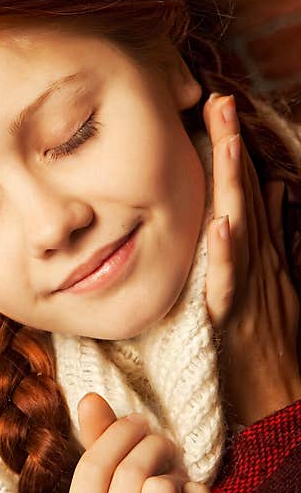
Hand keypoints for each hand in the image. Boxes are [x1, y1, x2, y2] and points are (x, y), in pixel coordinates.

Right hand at [63, 393, 239, 492]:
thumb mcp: (114, 487)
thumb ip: (98, 443)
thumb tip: (89, 399)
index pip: (90, 470)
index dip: (116, 435)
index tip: (136, 421)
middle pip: (127, 475)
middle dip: (150, 445)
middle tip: (162, 444)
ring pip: (160, 488)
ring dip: (173, 472)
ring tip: (174, 480)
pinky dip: (199, 492)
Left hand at [203, 92, 300, 427]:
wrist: (277, 392)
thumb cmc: (267, 334)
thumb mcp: (268, 274)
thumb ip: (266, 231)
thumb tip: (268, 189)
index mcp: (255, 247)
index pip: (242, 187)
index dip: (231, 146)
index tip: (216, 104)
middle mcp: (254, 256)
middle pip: (241, 194)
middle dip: (230, 146)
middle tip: (217, 100)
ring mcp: (247, 282)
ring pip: (239, 225)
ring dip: (233, 184)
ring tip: (225, 142)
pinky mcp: (233, 312)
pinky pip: (230, 280)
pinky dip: (228, 253)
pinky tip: (221, 226)